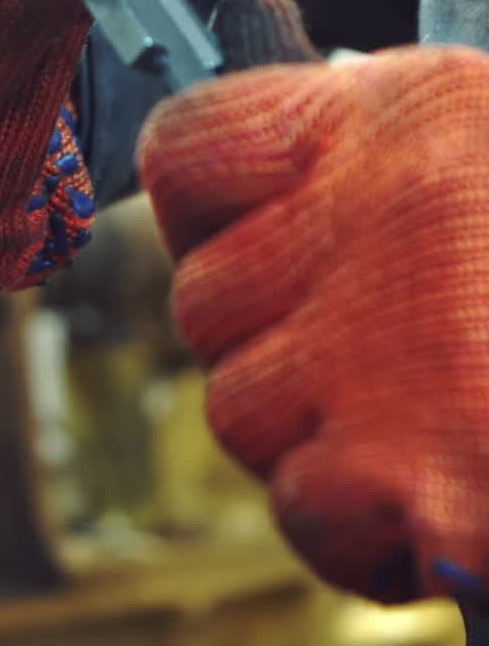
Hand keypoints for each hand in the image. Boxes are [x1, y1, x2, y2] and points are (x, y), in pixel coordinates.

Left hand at [137, 46, 488, 604]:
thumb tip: (269, 139)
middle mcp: (359, 227)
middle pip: (207, 304)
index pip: (186, 152)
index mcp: (385, 121)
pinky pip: (306, 510)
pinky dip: (361, 525)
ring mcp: (375, 359)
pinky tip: (447, 498)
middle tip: (376, 344)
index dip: (204, 203)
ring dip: (314, 431)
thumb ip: (369, 142)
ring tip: (431, 417)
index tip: (244, 230)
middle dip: (274, 335)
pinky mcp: (410, 479)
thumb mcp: (481, 133)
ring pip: (241, 411)